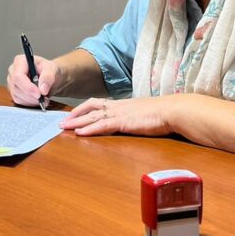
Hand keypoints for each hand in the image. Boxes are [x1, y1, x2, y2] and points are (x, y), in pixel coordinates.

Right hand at [6, 54, 57, 106]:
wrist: (49, 77)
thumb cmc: (49, 70)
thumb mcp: (52, 69)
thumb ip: (48, 77)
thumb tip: (42, 90)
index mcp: (20, 61)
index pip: (18, 76)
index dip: (27, 87)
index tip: (39, 94)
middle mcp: (13, 71)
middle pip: (16, 87)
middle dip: (31, 96)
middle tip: (45, 99)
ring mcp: (11, 82)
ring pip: (17, 96)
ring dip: (32, 101)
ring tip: (44, 99)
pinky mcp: (13, 91)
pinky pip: (19, 101)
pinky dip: (29, 103)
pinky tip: (37, 100)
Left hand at [60, 96, 174, 136]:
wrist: (172, 111)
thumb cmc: (163, 114)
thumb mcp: (144, 114)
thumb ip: (135, 118)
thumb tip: (132, 123)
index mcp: (122, 104)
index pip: (98, 103)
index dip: (84, 108)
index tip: (73, 113)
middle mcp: (118, 106)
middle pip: (90, 106)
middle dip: (75, 114)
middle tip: (62, 121)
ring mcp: (120, 113)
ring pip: (92, 116)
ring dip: (76, 122)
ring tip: (64, 127)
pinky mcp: (123, 122)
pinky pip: (102, 125)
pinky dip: (89, 129)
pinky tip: (79, 133)